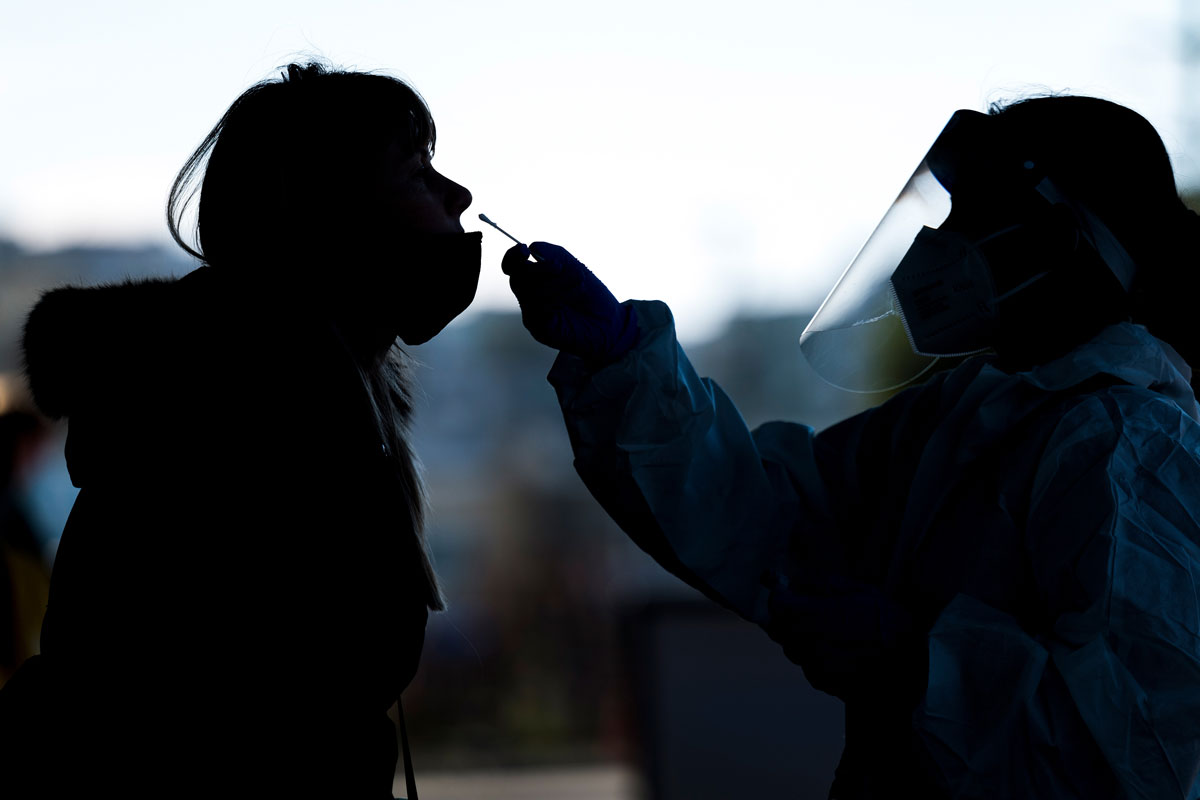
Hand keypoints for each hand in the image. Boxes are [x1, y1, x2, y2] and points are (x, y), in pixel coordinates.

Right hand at [501, 241, 637, 363]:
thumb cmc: (592, 296)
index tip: (524, 249)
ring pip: (528, 293)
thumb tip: (531, 246)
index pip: (512, 267)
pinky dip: (554, 299)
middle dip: (540, 269)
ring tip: (578, 285)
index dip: (512, 257)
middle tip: (560, 267)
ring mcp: (533, 314)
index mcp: (535, 280)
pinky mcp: (539, 329)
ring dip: (555, 284)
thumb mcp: (573, 266)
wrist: (610, 323)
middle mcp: (530, 297)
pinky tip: (570, 299)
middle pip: (517, 278)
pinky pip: (536, 310)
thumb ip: (552, 253)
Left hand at [762, 569, 921, 702]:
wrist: (911, 668)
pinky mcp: (821, 682)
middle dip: (788, 617)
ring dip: (799, 637)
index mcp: (815, 615)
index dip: (780, 596)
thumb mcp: (862, 592)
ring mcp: (813, 664)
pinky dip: (813, 656)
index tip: (786, 592)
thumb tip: (797, 583)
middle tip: (807, 611)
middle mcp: (808, 641)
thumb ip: (824, 585)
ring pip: (791, 647)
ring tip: (829, 632)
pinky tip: (838, 652)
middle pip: (778, 628)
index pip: (777, 604)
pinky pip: (806, 665)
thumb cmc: (889, 624)